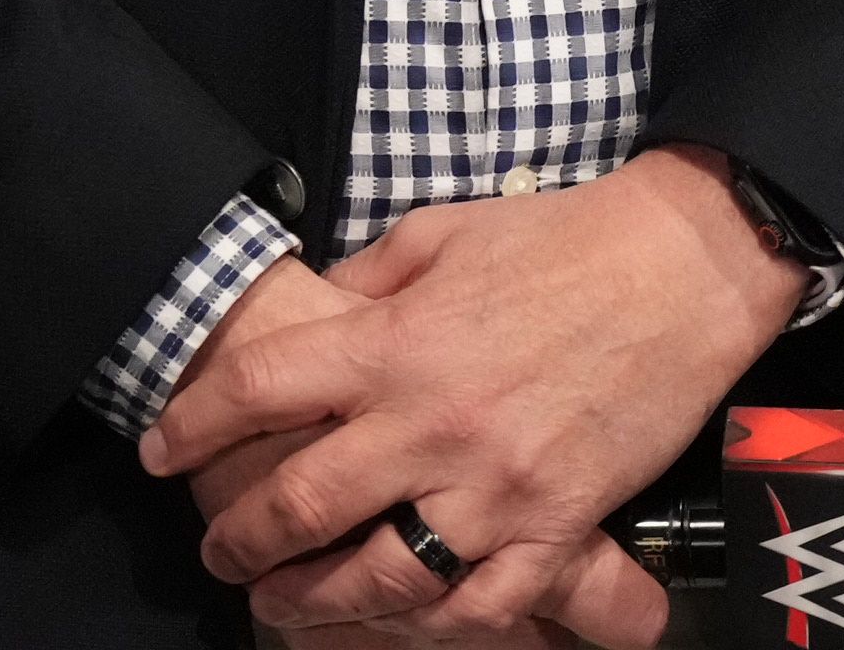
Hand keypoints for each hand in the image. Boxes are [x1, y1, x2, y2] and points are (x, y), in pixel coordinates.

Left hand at [142, 157, 792, 644]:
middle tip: (216, 550)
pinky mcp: (555, 527)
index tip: (158, 447)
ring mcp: (494, 487)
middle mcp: (431, 423)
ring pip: (376, 578)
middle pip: (299, 504)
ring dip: (312, 600)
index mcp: (395, 341)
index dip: (190, 424)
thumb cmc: (562, 237)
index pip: (259, 390)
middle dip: (238, 538)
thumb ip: (365, 282)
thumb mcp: (439, 232)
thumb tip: (314, 313)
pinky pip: (477, 606)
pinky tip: (395, 618)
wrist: (684, 268)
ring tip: (282, 603)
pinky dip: (427, 623)